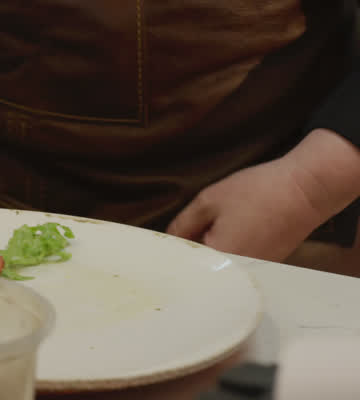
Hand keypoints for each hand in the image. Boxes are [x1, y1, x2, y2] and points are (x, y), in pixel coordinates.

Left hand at [168, 130, 359, 261]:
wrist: (305, 190)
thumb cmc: (258, 192)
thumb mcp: (209, 201)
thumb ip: (184, 224)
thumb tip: (168, 241)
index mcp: (223, 258)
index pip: (185, 267)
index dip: (169, 256)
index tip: (157, 248)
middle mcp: (240, 272)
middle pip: (202, 272)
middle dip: (187, 257)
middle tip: (174, 240)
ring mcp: (255, 271)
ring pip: (220, 269)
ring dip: (206, 255)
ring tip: (197, 235)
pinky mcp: (266, 265)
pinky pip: (236, 264)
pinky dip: (225, 253)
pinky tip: (221, 235)